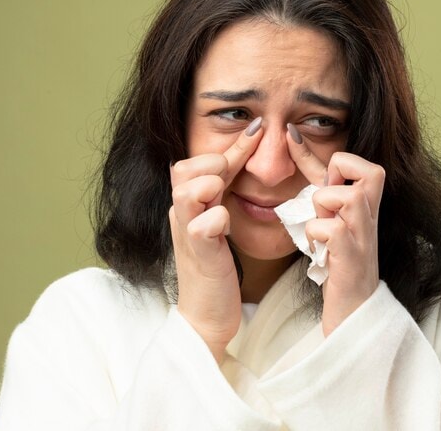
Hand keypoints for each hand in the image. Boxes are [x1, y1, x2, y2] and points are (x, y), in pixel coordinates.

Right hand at [169, 119, 262, 361]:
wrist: (207, 313)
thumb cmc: (218, 265)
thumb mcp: (221, 218)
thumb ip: (229, 186)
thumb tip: (249, 145)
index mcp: (189, 202)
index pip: (200, 160)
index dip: (232, 145)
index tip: (259, 129)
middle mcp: (181, 213)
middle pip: (183, 168)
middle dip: (213, 164)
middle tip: (230, 178)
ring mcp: (186, 233)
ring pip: (188, 190)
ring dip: (211, 186)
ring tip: (223, 201)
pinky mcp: (197, 254)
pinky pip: (201, 225)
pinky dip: (216, 219)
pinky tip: (225, 228)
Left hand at [286, 125, 384, 336]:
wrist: (351, 312)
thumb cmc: (337, 261)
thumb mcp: (328, 214)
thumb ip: (317, 183)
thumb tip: (295, 142)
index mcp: (366, 205)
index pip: (357, 163)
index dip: (332, 159)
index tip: (304, 156)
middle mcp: (371, 217)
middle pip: (372, 171)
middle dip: (340, 178)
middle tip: (326, 201)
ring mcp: (363, 236)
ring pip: (343, 197)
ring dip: (322, 209)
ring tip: (321, 229)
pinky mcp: (351, 256)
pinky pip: (329, 228)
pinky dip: (314, 235)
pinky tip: (318, 250)